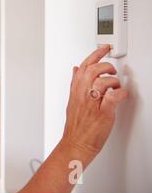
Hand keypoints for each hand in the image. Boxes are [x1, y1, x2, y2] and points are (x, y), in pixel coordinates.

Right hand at [61, 45, 127, 159]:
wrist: (76, 144)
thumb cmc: (75, 126)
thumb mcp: (71, 100)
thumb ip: (75, 84)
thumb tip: (75, 69)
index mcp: (75, 91)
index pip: (84, 66)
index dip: (95, 54)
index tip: (104, 48)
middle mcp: (82, 95)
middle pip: (93, 70)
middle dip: (106, 66)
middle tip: (112, 70)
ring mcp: (92, 104)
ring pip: (103, 81)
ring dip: (114, 81)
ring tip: (116, 86)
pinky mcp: (103, 114)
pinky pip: (113, 97)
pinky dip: (120, 93)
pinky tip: (120, 95)